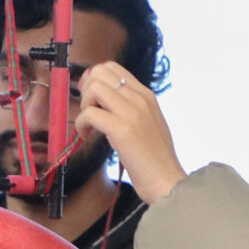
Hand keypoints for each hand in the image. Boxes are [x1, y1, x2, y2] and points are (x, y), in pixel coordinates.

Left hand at [74, 63, 185, 202]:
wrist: (167, 181)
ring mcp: (132, 113)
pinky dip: (81, 124)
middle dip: (86, 89)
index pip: (113, 68)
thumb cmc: (156, 159)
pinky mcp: (122, 130)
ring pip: (95, 88)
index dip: (94, 79)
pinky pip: (90, 113)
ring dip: (84, 105)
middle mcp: (140, 99)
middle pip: (101, 71)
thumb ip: (132, 109)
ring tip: (88, 125)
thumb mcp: (149, 124)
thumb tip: (105, 102)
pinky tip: (85, 136)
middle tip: (86, 110)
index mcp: (147, 95)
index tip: (90, 98)